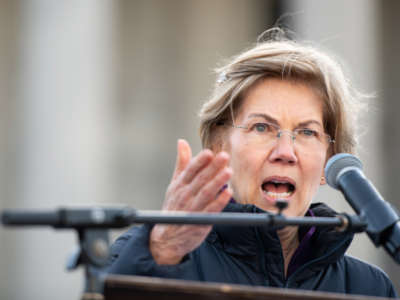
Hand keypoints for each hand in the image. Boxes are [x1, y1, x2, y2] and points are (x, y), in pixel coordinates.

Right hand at [150, 139, 231, 264]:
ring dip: (217, 182)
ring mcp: (192, 208)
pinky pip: (211, 211)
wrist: (166, 237)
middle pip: (200, 179)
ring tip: (228, 172)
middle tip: (224, 157)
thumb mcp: (175, 183)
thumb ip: (182, 163)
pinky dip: (219, 202)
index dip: (199, 161)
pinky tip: (228, 193)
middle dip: (212, 168)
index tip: (209, 152)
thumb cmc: (174, 206)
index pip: (190, 170)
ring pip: (206, 193)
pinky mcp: (200, 222)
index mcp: (180, 184)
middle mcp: (185, 195)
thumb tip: (182, 142)